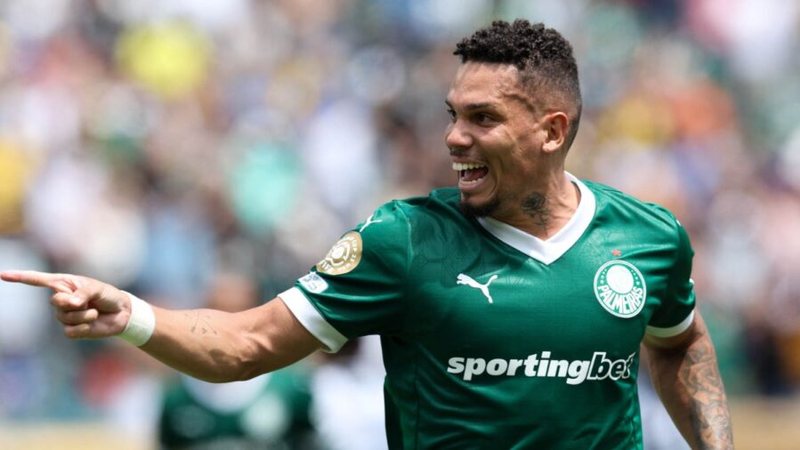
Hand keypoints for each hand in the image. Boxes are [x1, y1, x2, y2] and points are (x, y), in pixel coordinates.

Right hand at [0, 270, 129, 338]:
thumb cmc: (108, 295)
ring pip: (64, 318)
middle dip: (73, 302)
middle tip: (87, 302)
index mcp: (64, 284)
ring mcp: (65, 315)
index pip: (38, 280)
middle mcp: (61, 299)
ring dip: (83, 316)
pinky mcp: (71, 329)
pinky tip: (92, 323)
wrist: (121, 313)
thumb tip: (71, 303)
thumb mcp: (97, 289)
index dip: (20, 278)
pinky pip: (69, 331)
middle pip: (55, 302)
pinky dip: (83, 327)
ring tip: (95, 312)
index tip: (2, 275)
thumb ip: (83, 294)